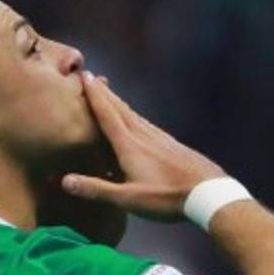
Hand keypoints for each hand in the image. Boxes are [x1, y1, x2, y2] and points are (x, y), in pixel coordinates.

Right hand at [61, 71, 224, 221]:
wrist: (208, 192)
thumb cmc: (166, 197)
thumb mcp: (128, 198)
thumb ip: (97, 189)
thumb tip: (65, 181)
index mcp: (130, 145)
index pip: (107, 115)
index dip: (94, 96)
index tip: (84, 76)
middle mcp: (144, 135)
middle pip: (120, 109)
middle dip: (105, 93)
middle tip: (93, 77)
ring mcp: (160, 138)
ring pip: (135, 115)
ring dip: (120, 103)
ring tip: (110, 95)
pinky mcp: (172, 144)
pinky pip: (147, 124)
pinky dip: (135, 117)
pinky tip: (139, 122)